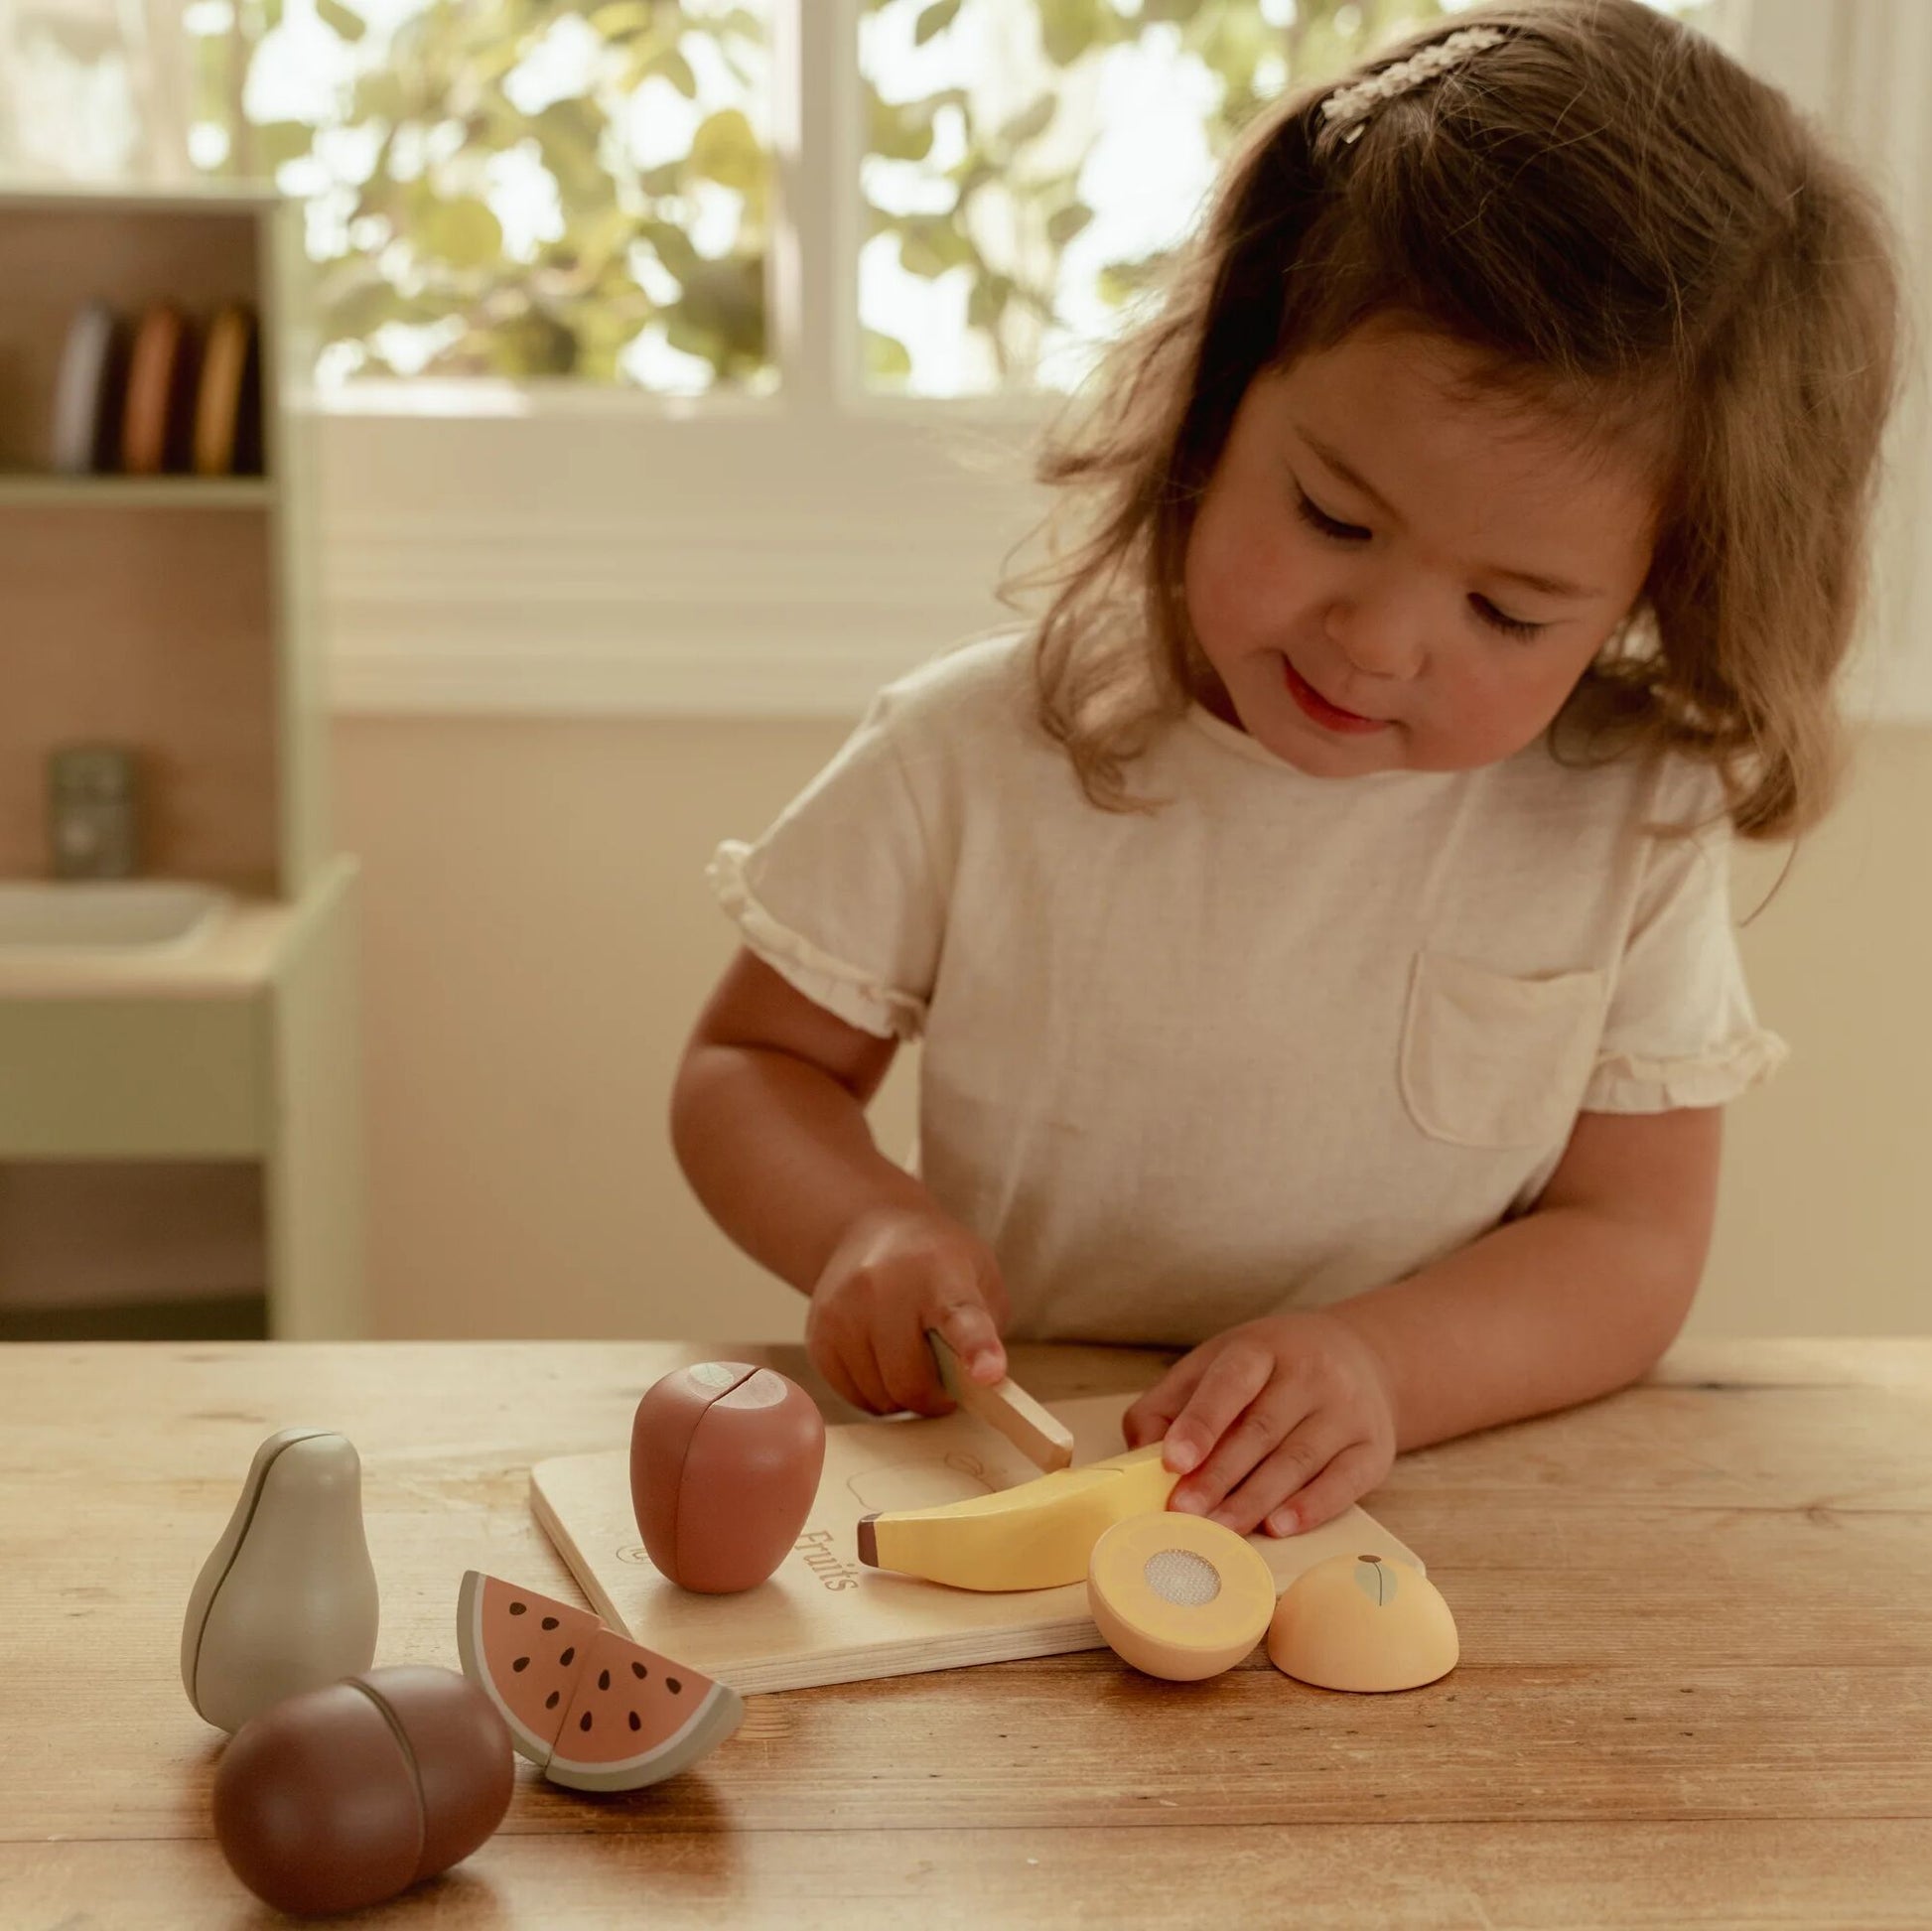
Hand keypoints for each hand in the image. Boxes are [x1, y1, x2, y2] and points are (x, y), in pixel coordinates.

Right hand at [806, 1203, 1009, 1415]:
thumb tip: (980, 1384)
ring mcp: (843, 1313)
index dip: (977, 1350)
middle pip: (909, 1381)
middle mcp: (884, 1291)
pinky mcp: (818, 1336)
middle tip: (943, 1382)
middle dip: (933, 1398)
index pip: (962, 1319)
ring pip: (878, 1397)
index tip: (987, 1374)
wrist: (870, 1228)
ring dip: (901, 1395)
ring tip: (908, 1361)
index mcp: (941, 1276)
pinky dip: (873, 1392)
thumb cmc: (936, 1262)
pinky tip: (880, 1359)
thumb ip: (989, 1330)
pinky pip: (851, 1396)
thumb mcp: (981, 1276)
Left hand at [1121, 1311, 1396, 1536]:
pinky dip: (1310, 1508)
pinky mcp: (1374, 1448)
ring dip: (1254, 1500)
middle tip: (1183, 1512)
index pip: (1232, 1382)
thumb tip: (1140, 1454)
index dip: (1202, 1422)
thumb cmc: (1271, 1372)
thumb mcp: (1217, 1366)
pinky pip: (1343, 1482)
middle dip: (1218, 1476)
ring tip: (1218, 1530)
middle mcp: (1311, 1373)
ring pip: (1297, 1460)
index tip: (1173, 1461)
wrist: (1364, 1360)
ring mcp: (1348, 1410)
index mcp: (1263, 1347)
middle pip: (1261, 1430)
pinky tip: (1278, 1527)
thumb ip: (1171, 1404)